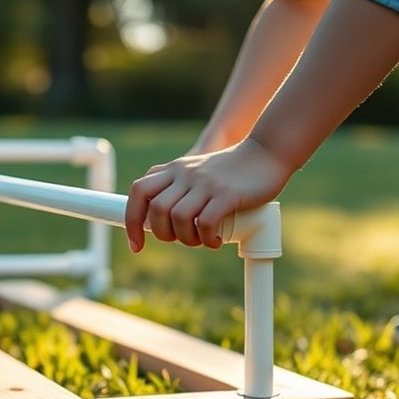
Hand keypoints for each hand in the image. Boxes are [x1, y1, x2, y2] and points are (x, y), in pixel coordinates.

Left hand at [125, 137, 290, 252]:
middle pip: (156, 210)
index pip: (138, 192)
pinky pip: (205, 222)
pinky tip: (215, 241)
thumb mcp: (196, 171)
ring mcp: (205, 183)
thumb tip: (157, 220)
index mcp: (174, 170)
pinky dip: (206, 239)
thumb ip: (176, 187)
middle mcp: (185, 175)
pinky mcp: (227, 194)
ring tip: (200, 241)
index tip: (136, 246)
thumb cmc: (231, 170)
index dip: (132, 221)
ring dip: (186, 239)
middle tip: (180, 240)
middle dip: (163, 235)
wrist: (267, 152)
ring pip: (178, 218)